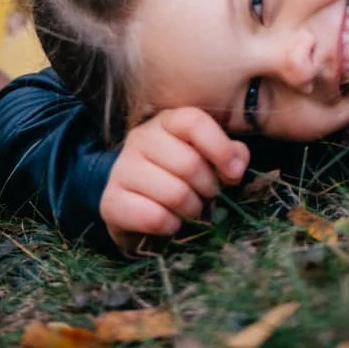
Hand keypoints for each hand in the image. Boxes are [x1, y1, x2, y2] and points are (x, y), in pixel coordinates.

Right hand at [100, 107, 248, 248]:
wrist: (138, 210)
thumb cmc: (179, 179)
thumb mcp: (206, 160)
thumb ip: (228, 154)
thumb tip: (237, 163)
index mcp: (166, 121)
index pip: (194, 122)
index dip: (220, 148)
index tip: (234, 175)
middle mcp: (140, 138)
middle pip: (188, 163)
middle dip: (208, 189)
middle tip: (207, 197)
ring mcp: (122, 168)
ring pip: (173, 193)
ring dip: (191, 210)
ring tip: (190, 210)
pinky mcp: (111, 201)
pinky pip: (153, 217)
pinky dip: (170, 226)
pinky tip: (171, 223)